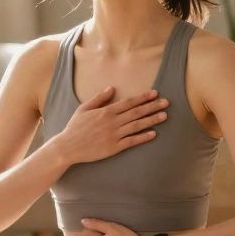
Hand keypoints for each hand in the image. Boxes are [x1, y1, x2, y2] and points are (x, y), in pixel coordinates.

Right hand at [52, 86, 169, 165]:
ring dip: (152, 120)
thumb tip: (111, 88)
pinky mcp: (114, 147)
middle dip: (152, 106)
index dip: (143, 97)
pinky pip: (132, 141)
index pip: (129, 102)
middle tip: (166, 103)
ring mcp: (114, 135)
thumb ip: (99, 98)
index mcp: (106, 111)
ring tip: (164, 116)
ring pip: (137, 126)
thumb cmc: (75, 127)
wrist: (68, 147)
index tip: (155, 93)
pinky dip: (143, 137)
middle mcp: (112, 122)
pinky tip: (153, 134)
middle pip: (137, 112)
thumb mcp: (84, 108)